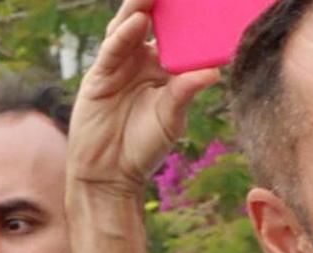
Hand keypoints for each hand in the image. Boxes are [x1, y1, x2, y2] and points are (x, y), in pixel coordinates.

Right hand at [71, 1, 219, 196]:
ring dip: (141, 6)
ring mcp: (120, 64)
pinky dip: (125, 34)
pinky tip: (138, 19)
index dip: (187, 13)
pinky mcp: (100, 75)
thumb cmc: (144, 148)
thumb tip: (213, 72)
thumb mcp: (171, 119)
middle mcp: (142, 60)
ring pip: (130, 27)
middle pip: (152, 21)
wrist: (109, 174)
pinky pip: (113, 49)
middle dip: (162, 1)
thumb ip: (185, 92)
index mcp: (165, 67)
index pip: (177, 33)